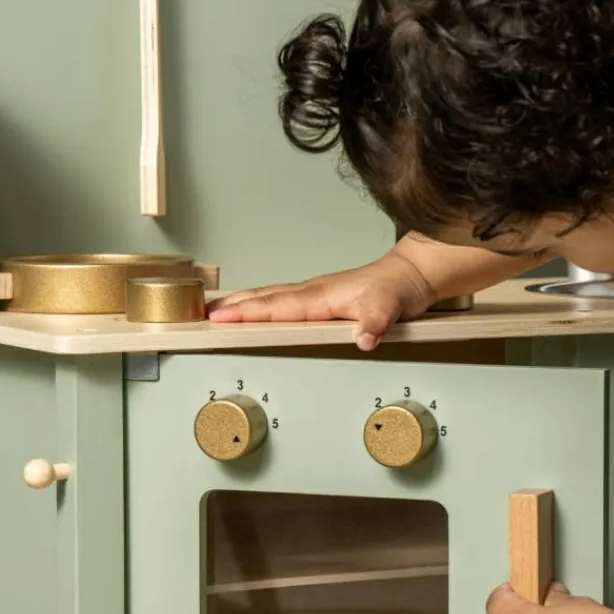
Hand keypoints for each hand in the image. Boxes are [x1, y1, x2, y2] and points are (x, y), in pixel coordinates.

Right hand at [206, 251, 433, 349]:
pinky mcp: (321, 295)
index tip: (221, 316)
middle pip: (265, 298)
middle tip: (202, 314)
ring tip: (216, 309)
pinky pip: (283, 297)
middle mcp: (314, 291)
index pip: (277, 306)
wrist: (412, 274)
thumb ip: (377, 322)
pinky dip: (262, 300)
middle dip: (233, 306)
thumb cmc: (399, 288)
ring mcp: (316, 291)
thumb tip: (365, 339)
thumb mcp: (391, 307)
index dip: (249, 313)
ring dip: (243, 301)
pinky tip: (256, 305)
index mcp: (322, 296)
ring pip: (271, 296)